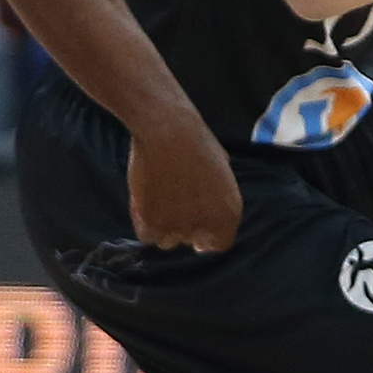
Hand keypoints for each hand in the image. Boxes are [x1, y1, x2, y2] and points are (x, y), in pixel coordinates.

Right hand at [129, 105, 244, 249]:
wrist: (168, 129)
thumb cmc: (196, 142)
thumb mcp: (222, 172)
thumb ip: (218, 198)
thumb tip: (207, 218)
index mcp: (229, 213)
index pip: (219, 244)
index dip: (207, 238)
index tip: (196, 231)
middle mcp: (206, 224)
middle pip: (190, 241)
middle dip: (182, 226)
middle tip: (172, 201)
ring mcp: (178, 226)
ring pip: (166, 240)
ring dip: (162, 224)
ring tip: (159, 195)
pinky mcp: (151, 222)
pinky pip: (147, 235)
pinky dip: (143, 221)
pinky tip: (145, 199)